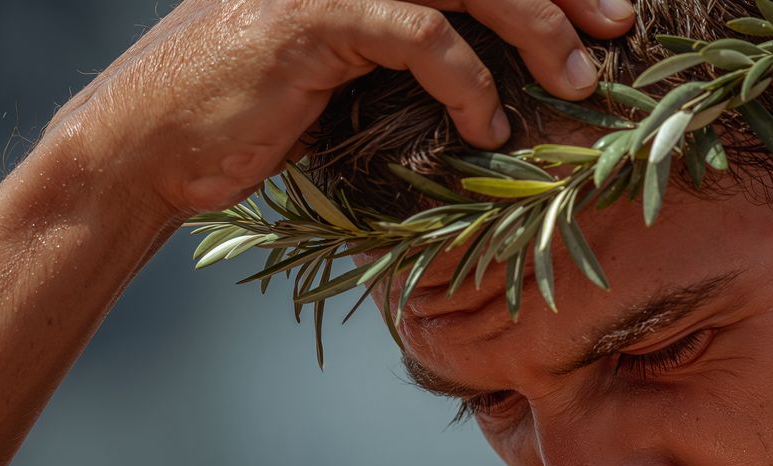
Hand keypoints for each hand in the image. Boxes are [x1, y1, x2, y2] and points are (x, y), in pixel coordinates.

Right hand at [45, 0, 635, 217]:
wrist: (153, 144)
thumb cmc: (259, 114)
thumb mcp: (352, 72)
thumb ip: (417, 49)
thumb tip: (508, 73)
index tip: (602, 7)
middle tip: (618, 24)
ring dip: (535, 27)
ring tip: (578, 82)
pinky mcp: (308, 18)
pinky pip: (416, 32)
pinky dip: (465, 79)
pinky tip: (488, 125)